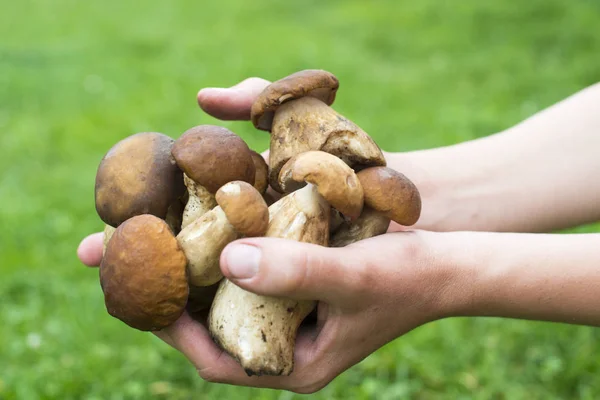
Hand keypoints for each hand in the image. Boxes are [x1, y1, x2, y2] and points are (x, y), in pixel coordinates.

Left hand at [78, 228, 455, 391]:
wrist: (449, 263)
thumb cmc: (411, 277)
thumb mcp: (354, 274)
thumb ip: (296, 271)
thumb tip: (228, 261)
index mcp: (294, 362)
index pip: (216, 357)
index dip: (172, 327)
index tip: (139, 292)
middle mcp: (284, 341)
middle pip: (211, 322)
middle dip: (168, 291)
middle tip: (120, 258)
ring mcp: (290, 313)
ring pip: (225, 294)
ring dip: (191, 264)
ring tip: (151, 233)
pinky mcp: (297, 283)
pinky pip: (247, 269)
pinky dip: (223, 246)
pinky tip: (203, 218)